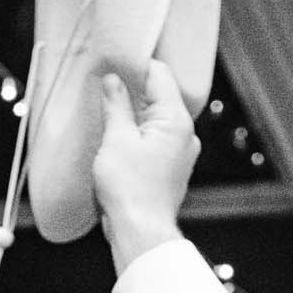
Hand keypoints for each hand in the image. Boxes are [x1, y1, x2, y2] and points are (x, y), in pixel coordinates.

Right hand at [92, 61, 199, 274]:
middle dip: (134, 88)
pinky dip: (140, 133)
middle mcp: (185, 134)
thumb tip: (113, 82)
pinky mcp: (171, 168)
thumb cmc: (130, 189)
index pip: (160, 75)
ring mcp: (181, 152)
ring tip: (109, 109)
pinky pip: (157, 139)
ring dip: (135, 112)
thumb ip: (116, 105)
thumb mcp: (116, 140)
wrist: (141, 231)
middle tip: (107, 82)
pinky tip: (119, 137)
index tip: (114, 61)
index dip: (136, 64)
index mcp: (175, 120)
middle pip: (160, 96)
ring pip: (158, 119)